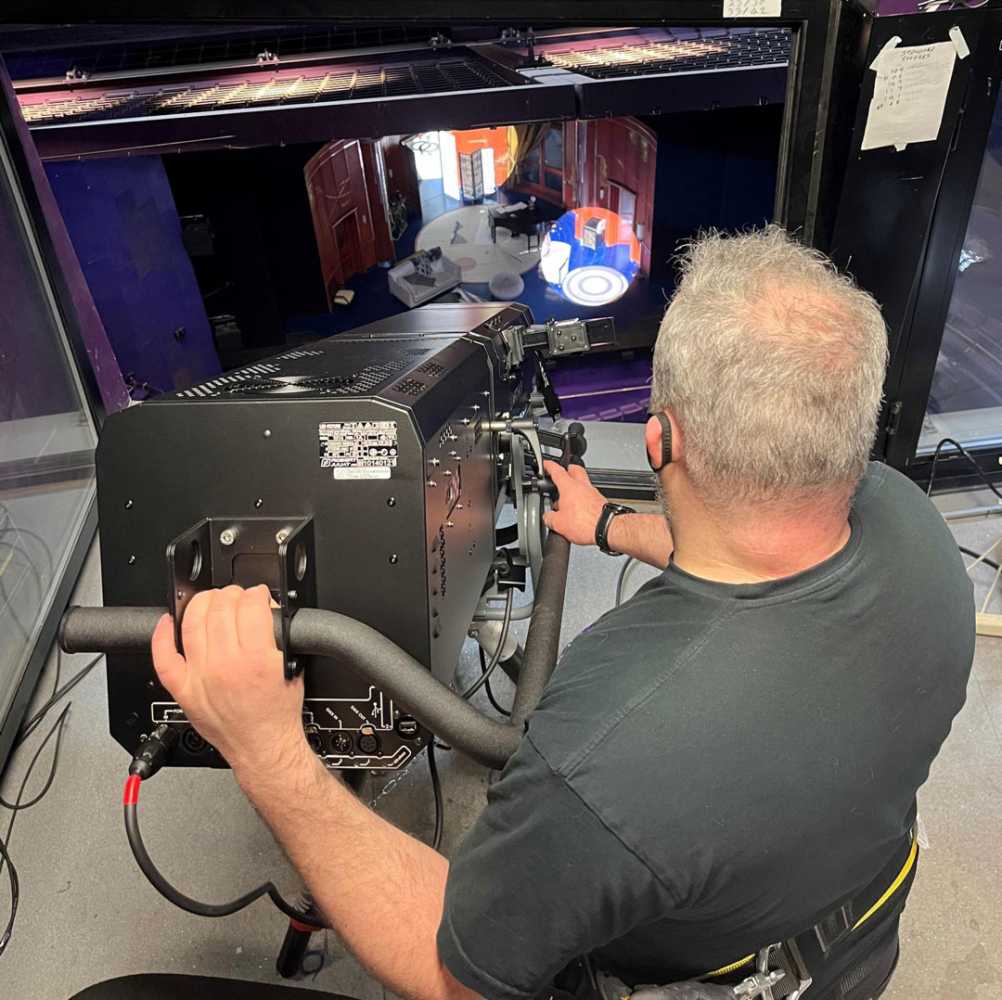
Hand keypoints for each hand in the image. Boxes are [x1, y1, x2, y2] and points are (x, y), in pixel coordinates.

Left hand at [151, 584, 307, 775]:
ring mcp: (200, 677)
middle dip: (232, 594)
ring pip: (191, 624)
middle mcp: (225, 666)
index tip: (259, 595)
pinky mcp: (183, 690)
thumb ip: (280, 635)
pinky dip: (161, 636)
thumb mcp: (291, 666)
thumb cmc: (277, 713)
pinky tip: (169, 622)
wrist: (263, 747)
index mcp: (257, 659)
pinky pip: (163, 658)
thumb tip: (267, 608)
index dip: (257, 593)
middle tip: (238, 598)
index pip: (251, 606)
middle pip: (220, 609)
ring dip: (201, 604)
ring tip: (211, 603)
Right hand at [542, 460, 604, 546]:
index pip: (557, 470)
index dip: (548, 465)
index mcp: (569, 486)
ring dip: (574, 487)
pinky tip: (578, 509)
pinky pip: (589, 494)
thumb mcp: (558, 523)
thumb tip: (547, 517)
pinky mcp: (600, 501)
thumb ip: (549, 518)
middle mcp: (582, 486)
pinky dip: (582, 498)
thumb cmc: (586, 523)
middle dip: (567, 470)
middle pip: (574, 469)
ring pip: (582, 483)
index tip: (545, 464)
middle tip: (560, 476)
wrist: (606, 529)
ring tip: (567, 498)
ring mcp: (593, 493)